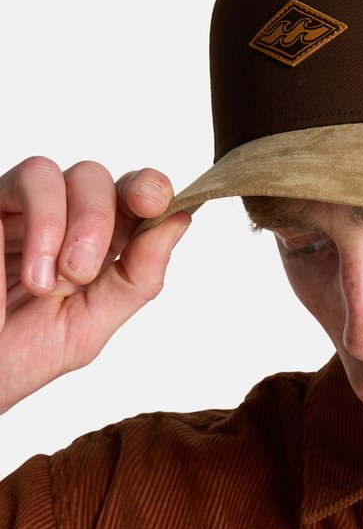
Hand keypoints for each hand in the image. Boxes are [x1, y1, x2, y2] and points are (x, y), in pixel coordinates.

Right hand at [0, 157, 189, 413]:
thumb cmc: (17, 355)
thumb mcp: (88, 327)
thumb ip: (136, 279)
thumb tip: (179, 223)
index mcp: (94, 247)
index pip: (131, 199)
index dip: (152, 189)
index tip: (159, 203)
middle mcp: (58, 222)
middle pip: (97, 179)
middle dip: (101, 218)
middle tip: (80, 272)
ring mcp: (18, 211)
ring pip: (57, 172)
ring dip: (66, 222)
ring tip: (46, 282)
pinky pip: (23, 181)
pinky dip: (40, 224)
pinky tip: (31, 274)